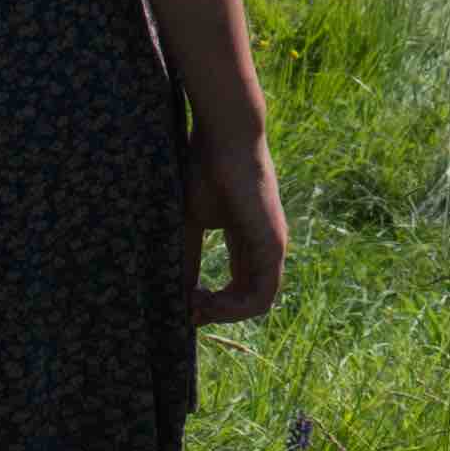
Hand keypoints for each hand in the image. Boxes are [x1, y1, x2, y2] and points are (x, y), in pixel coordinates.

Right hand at [185, 118, 291, 325]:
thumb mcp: (190, 221)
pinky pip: (263, 294)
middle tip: (186, 308)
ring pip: (258, 303)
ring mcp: (273, 246)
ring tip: (194, 306)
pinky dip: (235, 307)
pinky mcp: (273, 244)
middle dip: (215, 312)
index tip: (184, 303)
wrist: (224, 136)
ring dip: (224, 313)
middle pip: (248, 300)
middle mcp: (266, 247)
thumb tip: (176, 293)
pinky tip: (207, 301)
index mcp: (248, 240)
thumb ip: (188, 256)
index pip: (239, 287)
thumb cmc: (205, 168)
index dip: (213, 303)